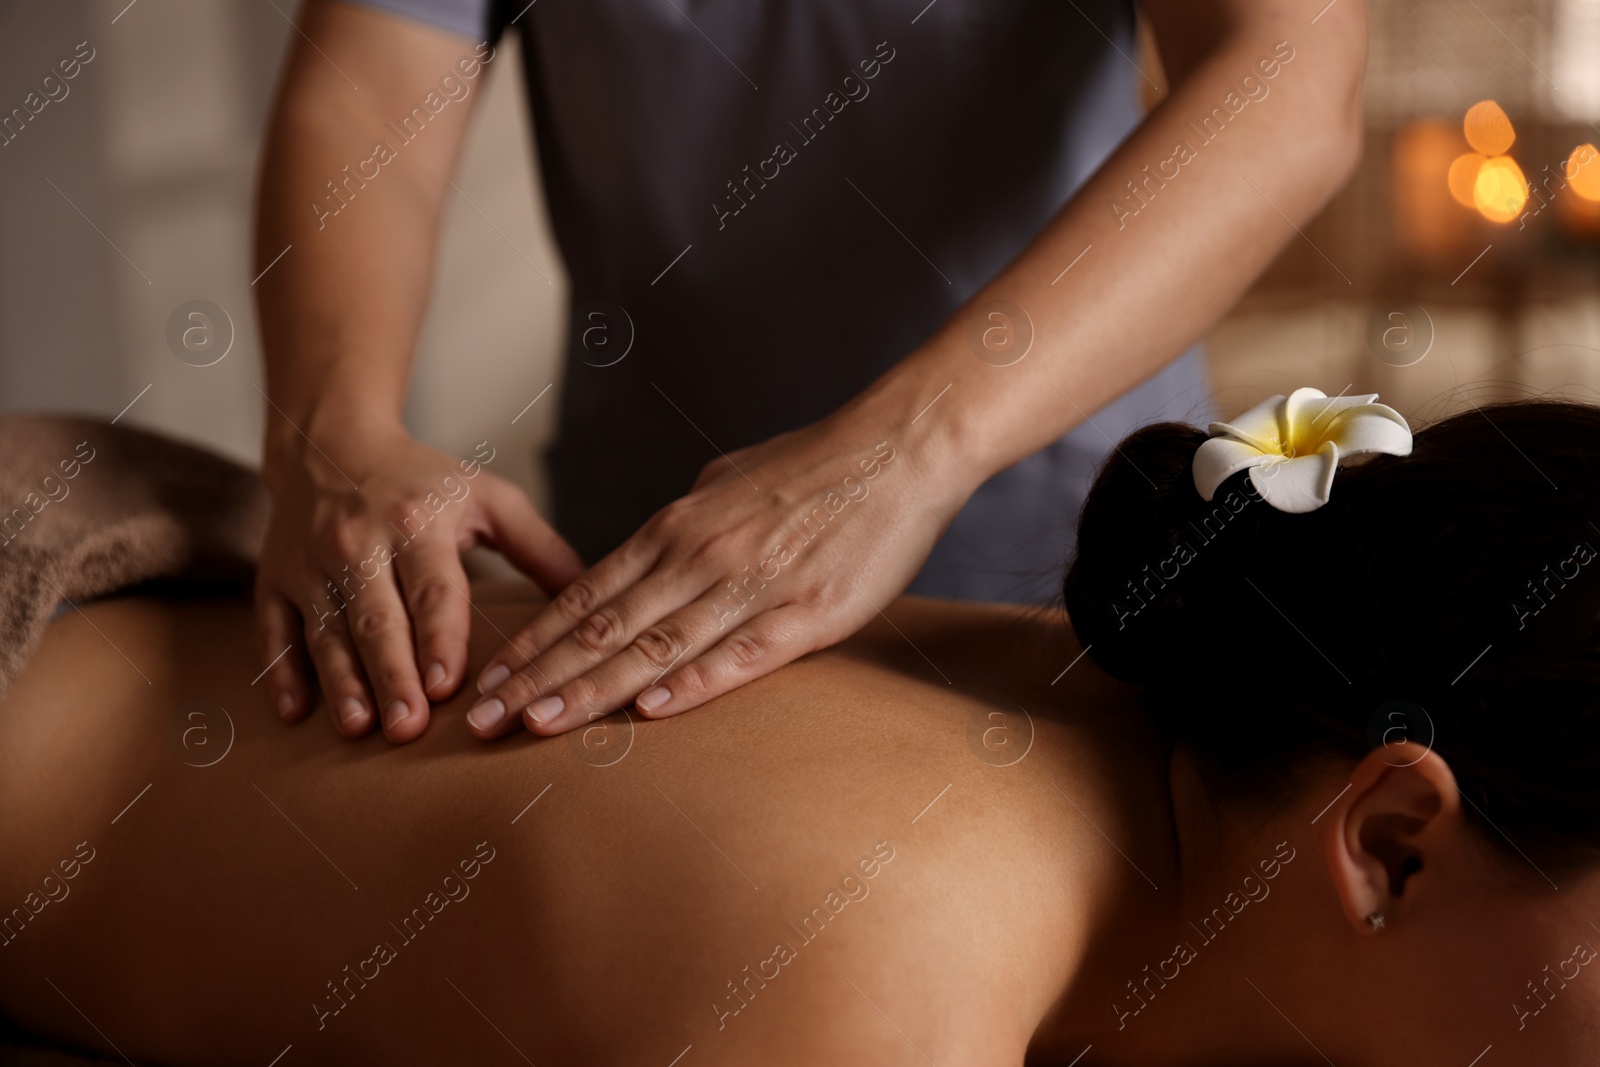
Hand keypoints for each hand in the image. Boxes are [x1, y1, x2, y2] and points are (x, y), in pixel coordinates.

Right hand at [255, 420, 582, 741]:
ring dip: (342, 682)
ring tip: (359, 728)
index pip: (432, 589)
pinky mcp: (273, 579)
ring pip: (325, 630)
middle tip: (406, 728)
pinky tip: (292, 714)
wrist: (328, 442)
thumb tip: (594, 602)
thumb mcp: (488, 499)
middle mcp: (359, 542)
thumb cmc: (423, 482)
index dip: (438, 637)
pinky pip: (273, 630)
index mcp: (417, 523)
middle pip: (377, 618)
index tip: (445, 685)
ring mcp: (310, 564)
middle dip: (391, 675)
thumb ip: (540, 549)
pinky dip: (280, 672)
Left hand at [463, 408, 967, 738]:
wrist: (894, 452)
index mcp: (677, 528)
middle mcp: (700, 558)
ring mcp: (751, 587)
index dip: (534, 643)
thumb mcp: (727, 482)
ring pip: (656, 647)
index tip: (489, 679)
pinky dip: (692, 685)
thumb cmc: (812, 465)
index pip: (586, 596)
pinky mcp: (806, 615)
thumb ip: (684, 523)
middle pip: (603, 629)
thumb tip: (652, 550)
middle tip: (482, 720)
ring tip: (537, 726)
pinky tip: (649, 712)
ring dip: (591, 691)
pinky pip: (739, 656)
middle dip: (538, 679)